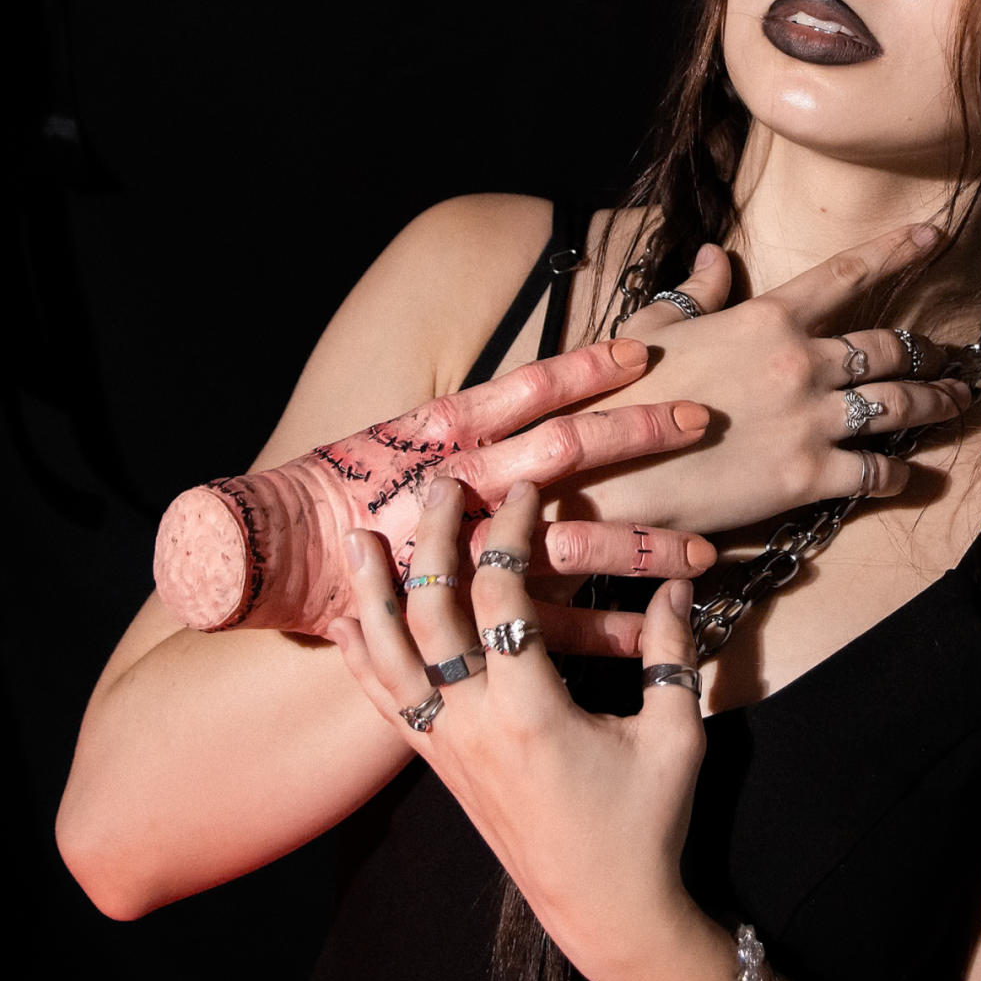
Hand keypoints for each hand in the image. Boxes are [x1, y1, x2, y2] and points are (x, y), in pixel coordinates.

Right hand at [153, 338, 717, 650]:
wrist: (270, 556)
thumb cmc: (339, 485)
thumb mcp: (405, 429)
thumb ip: (475, 409)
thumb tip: (539, 379)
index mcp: (442, 431)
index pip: (529, 385)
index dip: (587, 364)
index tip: (647, 350)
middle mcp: (458, 483)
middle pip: (565, 451)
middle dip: (637, 436)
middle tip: (704, 421)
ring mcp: (464, 552)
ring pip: (570, 546)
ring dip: (643, 546)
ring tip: (710, 552)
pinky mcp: (466, 613)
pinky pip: (551, 625)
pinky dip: (609, 628)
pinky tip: (662, 630)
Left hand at [330, 477, 731, 980]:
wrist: (603, 910)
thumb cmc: (645, 825)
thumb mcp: (676, 735)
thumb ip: (673, 652)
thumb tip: (679, 581)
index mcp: (532, 711)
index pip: (501, 598)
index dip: (508, 533)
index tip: (523, 489)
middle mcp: (475, 726)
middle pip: (430, 614)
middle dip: (431, 540)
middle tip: (439, 484)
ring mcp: (447, 749)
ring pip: (388, 658)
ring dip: (373, 593)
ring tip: (361, 536)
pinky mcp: (438, 768)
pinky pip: (384, 705)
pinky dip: (362, 658)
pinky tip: (350, 622)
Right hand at [556, 224, 974, 537]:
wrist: (603, 469)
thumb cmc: (617, 394)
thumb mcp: (653, 328)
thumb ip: (697, 292)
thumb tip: (715, 256)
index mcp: (766, 318)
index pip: (847, 274)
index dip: (898, 252)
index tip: (936, 235)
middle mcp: (800, 362)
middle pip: (888, 349)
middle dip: (927, 352)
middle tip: (949, 358)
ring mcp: (809, 421)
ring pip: (898, 405)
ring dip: (936, 402)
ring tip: (958, 401)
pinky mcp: (808, 478)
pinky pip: (873, 471)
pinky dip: (898, 472)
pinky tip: (908, 474)